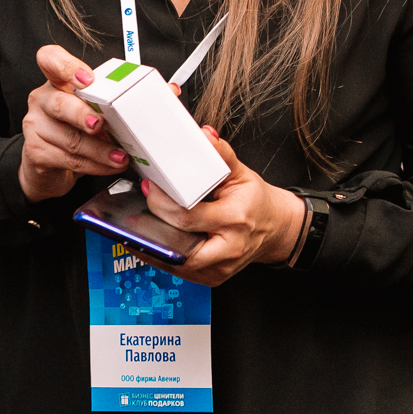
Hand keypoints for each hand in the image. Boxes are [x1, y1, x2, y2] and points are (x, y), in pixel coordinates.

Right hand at [19, 45, 131, 201]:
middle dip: (82, 114)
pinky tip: (108, 165)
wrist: (49, 165)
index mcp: (58, 81)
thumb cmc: (77, 128)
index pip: (50, 59)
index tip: (87, 78)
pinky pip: (69, 160)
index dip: (67, 65)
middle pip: (59, 103)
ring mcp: (36, 127)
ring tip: (120, 156)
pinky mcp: (37, 153)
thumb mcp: (99, 108)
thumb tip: (169, 90)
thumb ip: (128, 96)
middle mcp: (43, 100)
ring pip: (70, 138)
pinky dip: (94, 165)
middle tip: (100, 125)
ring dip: (99, 149)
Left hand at [137, 127, 307, 287]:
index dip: (164, 204)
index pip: (189, 217)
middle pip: (179, 245)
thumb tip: (203, 136)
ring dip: (153, 245)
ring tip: (138, 225)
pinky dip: (163, 256)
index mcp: (235, 219)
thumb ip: (221, 155)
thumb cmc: (256, 201)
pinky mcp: (212, 278)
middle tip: (142, 206)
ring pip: (175, 263)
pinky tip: (151, 241)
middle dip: (154, 226)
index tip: (151, 188)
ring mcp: (219, 268)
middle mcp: (228, 248)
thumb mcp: (242, 173)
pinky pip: (179, 271)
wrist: (275, 229)